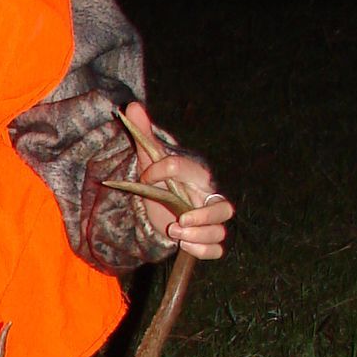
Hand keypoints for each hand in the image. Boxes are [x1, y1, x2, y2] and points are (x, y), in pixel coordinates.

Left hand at [121, 101, 233, 259]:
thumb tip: (133, 106)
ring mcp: (209, 220)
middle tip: (179, 218)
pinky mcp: (205, 238)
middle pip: (223, 207)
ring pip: (220, 231)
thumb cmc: (161, 179)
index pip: (186, 168)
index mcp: (195, 174)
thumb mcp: (150, 158)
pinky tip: (183, 245)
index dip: (163, 170)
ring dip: (199, 235)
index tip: (145, 176)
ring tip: (175, 231)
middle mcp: (208, 197)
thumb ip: (144, 134)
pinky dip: (202, 250)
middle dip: (203, 214)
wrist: (162, 204)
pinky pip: (216, 249)